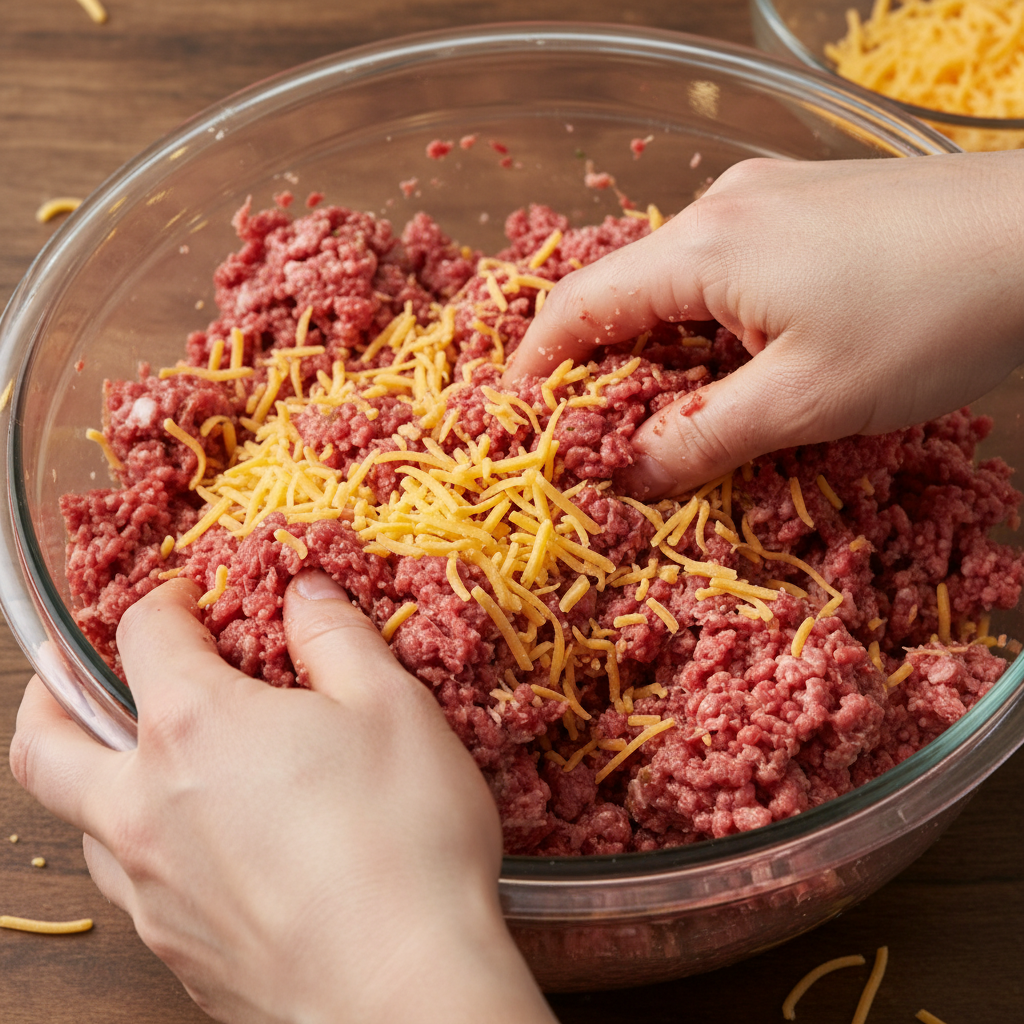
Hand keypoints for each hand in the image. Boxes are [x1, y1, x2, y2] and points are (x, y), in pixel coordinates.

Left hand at [10, 572, 555, 1023]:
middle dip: (46, 696)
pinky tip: (206, 850)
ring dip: (95, 780)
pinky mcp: (177, 954)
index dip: (167, 602)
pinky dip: (145, 849)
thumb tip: (307, 594)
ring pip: (81, 824)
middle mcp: (145, 808)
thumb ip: (337, 636)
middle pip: (46, 743)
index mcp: (193, 727)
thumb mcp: (392, 705)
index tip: (193, 599)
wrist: (404, 988)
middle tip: (70, 676)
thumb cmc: (403, 836)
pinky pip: (134, 889)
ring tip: (146, 766)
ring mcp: (152, 891)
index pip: (143, 636)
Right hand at [505, 151, 1023, 496]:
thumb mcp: (806, 401)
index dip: (535, 366)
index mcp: (702, 246)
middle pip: (623, 292)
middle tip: (597, 437)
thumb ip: (701, 440)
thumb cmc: (932, 315)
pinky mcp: (807, 209)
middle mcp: (721, 208)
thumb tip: (627, 474)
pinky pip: (726, 272)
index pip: (579, 305)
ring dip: (661, 352)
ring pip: (677, 285)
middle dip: (600, 369)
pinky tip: (737, 368)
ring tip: (669, 417)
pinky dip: (708, 327)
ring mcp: (767, 200)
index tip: (515, 420)